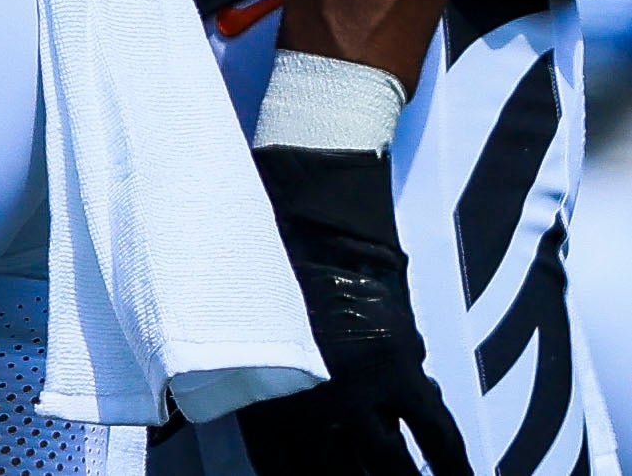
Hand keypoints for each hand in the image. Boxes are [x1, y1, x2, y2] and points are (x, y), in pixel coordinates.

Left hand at [236, 145, 476, 475]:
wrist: (308, 227)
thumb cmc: (258, 274)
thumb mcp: (236, 338)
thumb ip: (238, 387)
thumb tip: (227, 427)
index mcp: (263, 395)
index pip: (280, 469)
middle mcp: (311, 405)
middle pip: (339, 474)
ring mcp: (361, 392)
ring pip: (389, 464)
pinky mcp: (401, 371)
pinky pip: (436, 431)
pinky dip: (451, 462)